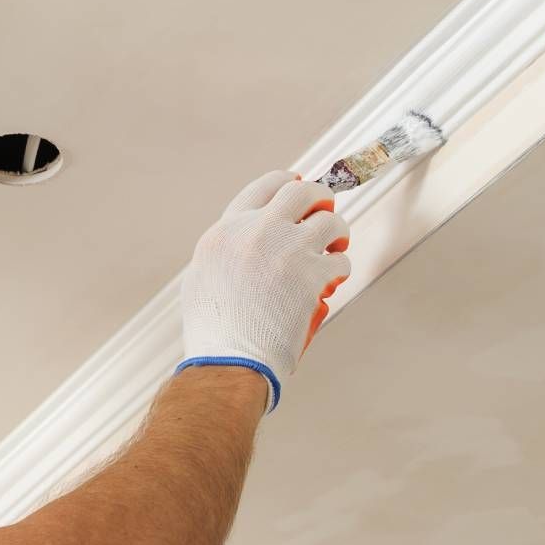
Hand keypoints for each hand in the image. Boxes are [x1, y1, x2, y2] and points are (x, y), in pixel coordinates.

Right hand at [177, 170, 350, 410]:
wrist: (229, 360)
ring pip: (332, 221)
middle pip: (304, 192)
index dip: (289, 184)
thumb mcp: (203, 277)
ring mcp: (288, 250)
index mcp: (227, 231)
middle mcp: (257, 231)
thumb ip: (227, 251)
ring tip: (335, 249)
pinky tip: (330, 282)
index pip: (265, 187)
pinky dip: (339, 271)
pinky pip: (341, 261)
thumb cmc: (214, 331)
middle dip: (322, 199)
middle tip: (326, 212)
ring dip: (338, 234)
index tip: (301, 188)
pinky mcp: (313, 275)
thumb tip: (245, 242)